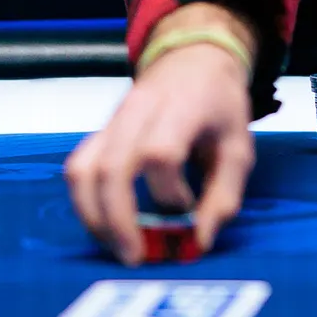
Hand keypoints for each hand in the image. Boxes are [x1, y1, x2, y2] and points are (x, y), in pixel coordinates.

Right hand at [64, 4, 255, 265]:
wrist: (192, 59)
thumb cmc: (219, 105)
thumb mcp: (239, 147)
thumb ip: (224, 196)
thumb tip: (198, 242)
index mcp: (181, 108)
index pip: (161, 154)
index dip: (169, 192)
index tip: (187, 208)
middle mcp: (139, 110)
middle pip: (111, 168)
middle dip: (117, 221)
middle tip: (135, 257)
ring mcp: (112, 119)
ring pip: (82, 169)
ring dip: (93, 217)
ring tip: (117, 247)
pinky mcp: (99, 131)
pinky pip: (77, 168)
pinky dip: (84, 202)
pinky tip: (106, 225)